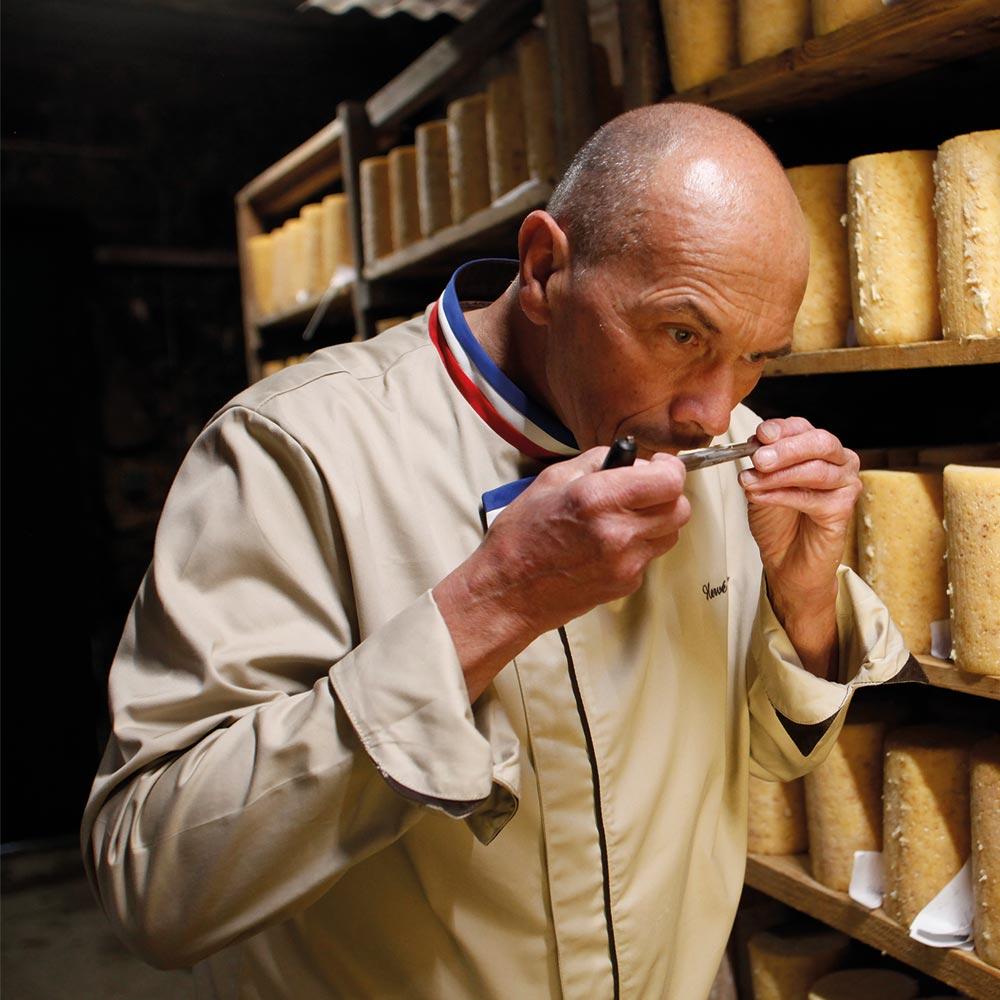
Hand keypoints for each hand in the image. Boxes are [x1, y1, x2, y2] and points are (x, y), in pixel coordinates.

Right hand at [434, 447, 689, 699]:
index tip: (657, 465)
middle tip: (643, 489)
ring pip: (671, 533)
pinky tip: (610, 542)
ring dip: (658, 519)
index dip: (669, 468)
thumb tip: (628, 458)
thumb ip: (597, 462)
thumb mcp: (550, 480)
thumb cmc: (520, 536)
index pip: (669, 481)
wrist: (508, 592)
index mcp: (598, 499)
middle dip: (666, 493)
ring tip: (625, 516)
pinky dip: (640, 544)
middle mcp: (619, 532)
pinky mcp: (626, 585)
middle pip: (680, 508)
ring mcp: (626, 563)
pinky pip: (650, 556)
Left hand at [739, 417, 859, 676]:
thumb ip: (761, 464)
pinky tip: (760, 497)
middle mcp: (838, 461)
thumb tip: (756, 444)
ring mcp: (845, 485)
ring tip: (751, 482)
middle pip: (819, 442)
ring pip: (816, 470)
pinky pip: (812, 497)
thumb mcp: (761, 483)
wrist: (786, 561)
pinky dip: (782, 495)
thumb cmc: (777, 520)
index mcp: (816, 448)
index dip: (781, 428)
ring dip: (779, 475)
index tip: (759, 436)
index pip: (802, 427)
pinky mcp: (843, 510)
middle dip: (786, 449)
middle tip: (759, 459)